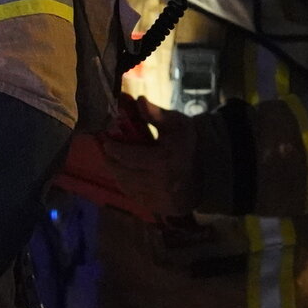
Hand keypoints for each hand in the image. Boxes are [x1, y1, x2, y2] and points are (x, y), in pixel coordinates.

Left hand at [95, 98, 200, 217]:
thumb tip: (138, 100)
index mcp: (163, 161)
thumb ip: (156, 114)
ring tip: (113, 156)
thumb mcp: (178, 125)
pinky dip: (124, 180)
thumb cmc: (186, 147)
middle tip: (104, 146)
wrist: (204, 178)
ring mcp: (154, 198)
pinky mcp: (152, 207)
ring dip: (115, 169)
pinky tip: (125, 170)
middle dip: (109, 158)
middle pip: (120, 171)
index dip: (112, 147)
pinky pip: (129, 193)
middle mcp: (157, 182)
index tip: (104, 137)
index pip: (127, 156)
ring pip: (123, 183)